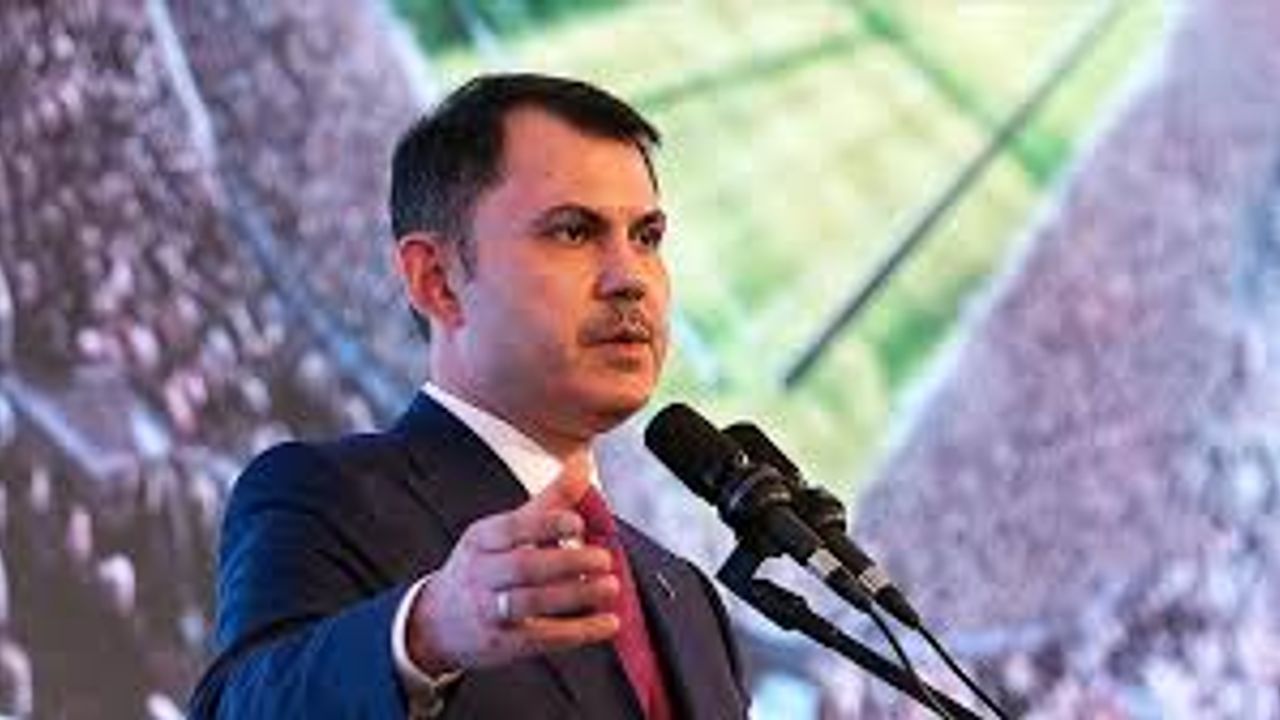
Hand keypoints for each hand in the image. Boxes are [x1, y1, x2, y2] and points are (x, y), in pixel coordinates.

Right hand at [406, 457, 619, 673]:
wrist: (434, 623)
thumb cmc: (481, 568)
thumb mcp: (502, 531)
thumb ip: (547, 501)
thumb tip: (581, 464)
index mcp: (482, 539)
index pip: (513, 528)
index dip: (547, 525)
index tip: (578, 523)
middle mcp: (482, 573)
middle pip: (524, 566)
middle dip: (568, 562)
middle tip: (603, 559)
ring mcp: (489, 611)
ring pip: (533, 602)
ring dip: (576, 595)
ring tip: (610, 587)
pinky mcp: (502, 644)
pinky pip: (543, 637)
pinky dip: (579, 631)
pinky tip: (607, 624)